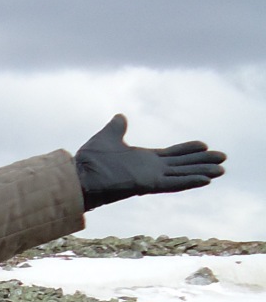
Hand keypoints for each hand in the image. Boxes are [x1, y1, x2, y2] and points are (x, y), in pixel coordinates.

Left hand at [75, 114, 224, 210]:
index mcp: (143, 160)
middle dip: (201, 162)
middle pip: (182, 164)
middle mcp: (150, 169)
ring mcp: (150, 178)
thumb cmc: (90, 161)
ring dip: (201, 172)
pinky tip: (206, 179)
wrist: (79, 175)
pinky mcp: (148, 185)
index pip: (171, 155)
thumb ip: (117, 128)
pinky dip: (189, 181)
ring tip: (221, 170)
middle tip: (222, 159)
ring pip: (182, 174)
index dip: (187, 151)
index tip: (204, 145)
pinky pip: (173, 184)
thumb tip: (120, 116)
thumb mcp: (107, 137)